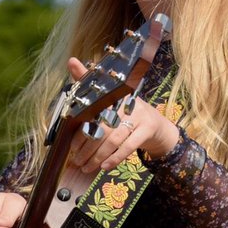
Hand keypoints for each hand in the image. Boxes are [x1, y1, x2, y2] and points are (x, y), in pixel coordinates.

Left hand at [66, 57, 180, 173]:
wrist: (157, 125)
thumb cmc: (127, 112)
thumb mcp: (110, 99)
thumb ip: (88, 83)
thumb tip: (70, 60)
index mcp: (114, 93)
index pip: (94, 107)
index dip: (81, 126)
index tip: (71, 144)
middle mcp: (126, 102)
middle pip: (102, 127)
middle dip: (87, 146)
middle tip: (75, 160)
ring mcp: (138, 116)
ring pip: (113, 139)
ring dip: (98, 156)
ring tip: (86, 166)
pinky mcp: (147, 129)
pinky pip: (129, 146)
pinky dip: (115, 158)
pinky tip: (104, 166)